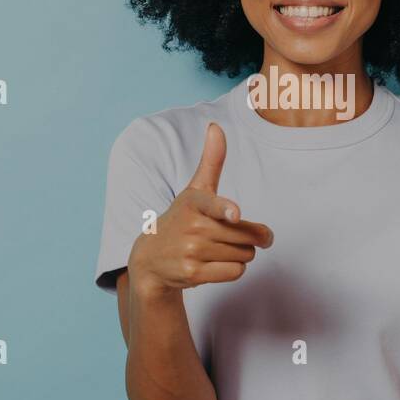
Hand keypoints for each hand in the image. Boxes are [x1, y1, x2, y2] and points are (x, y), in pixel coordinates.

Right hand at [127, 121, 273, 298]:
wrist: (151, 259)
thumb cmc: (182, 219)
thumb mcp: (194, 190)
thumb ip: (211, 161)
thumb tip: (215, 126)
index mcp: (194, 202)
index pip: (212, 204)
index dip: (225, 209)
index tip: (234, 214)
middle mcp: (192, 226)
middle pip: (246, 235)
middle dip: (247, 237)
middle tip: (227, 234)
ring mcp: (191, 252)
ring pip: (244, 254)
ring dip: (240, 254)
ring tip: (216, 249)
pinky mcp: (193, 274)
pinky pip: (236, 272)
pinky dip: (234, 269)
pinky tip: (215, 263)